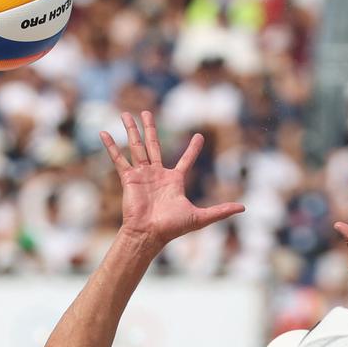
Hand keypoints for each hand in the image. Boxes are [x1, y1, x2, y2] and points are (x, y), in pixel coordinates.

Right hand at [101, 112, 244, 249]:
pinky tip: (104, 132)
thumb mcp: (200, 218)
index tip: (198, 136)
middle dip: (150, 128)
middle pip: (153, 145)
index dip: (193, 149)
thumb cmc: (172, 228)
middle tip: (147, 112)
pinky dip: (111, 146)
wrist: (148, 234)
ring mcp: (142, 175)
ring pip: (136, 146)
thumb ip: (220, 211)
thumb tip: (244, 208)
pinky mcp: (128, 178)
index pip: (186, 160)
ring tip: (126, 113)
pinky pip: (118, 158)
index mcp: (174, 180)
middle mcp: (157, 174)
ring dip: (131, 129)